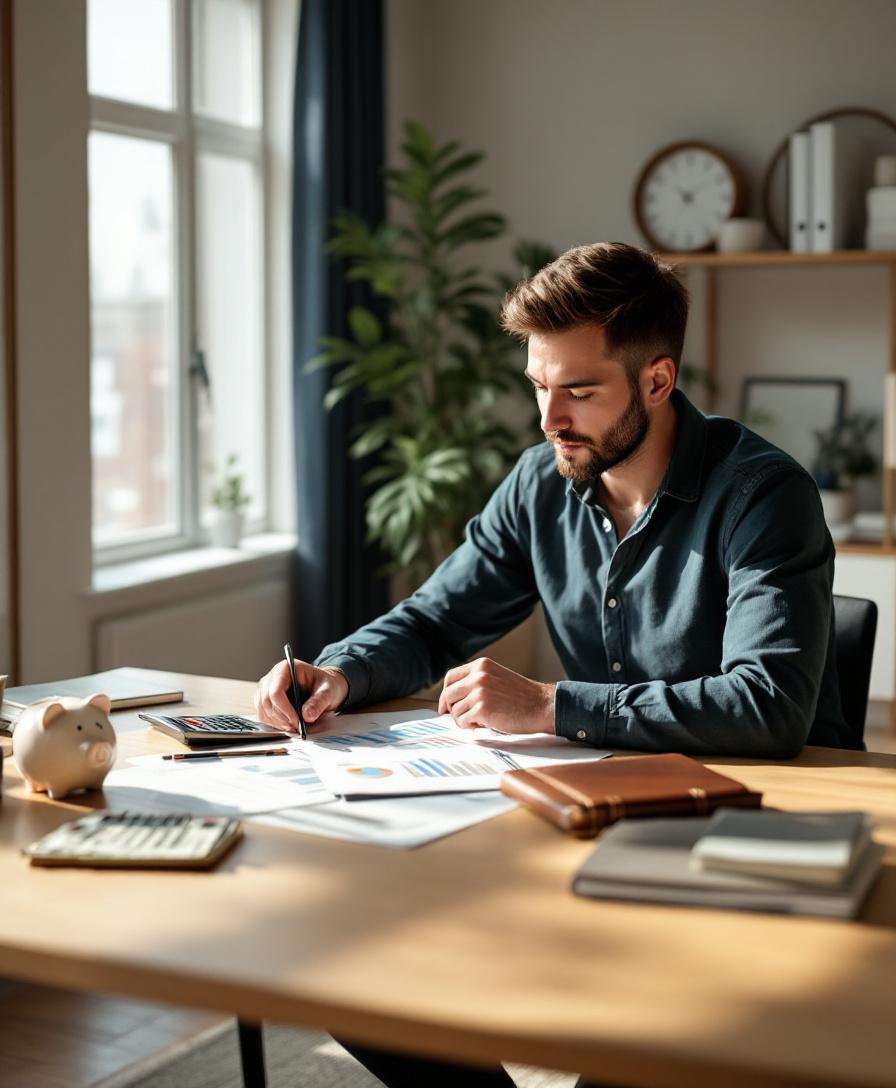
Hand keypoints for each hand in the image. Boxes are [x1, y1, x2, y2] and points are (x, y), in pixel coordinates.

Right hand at [254, 658, 347, 733]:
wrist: (323, 689)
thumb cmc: (325, 685)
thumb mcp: (329, 691)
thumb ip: (319, 702)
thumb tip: (307, 716)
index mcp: (286, 669)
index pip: (275, 691)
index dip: (284, 709)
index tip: (297, 721)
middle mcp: (272, 677)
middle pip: (267, 702)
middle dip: (282, 718)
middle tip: (297, 728)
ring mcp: (265, 689)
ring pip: (263, 710)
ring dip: (278, 723)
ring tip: (295, 727)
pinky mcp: (265, 701)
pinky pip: (263, 716)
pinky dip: (275, 724)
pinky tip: (288, 725)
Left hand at [437, 657, 555, 733]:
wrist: (542, 706)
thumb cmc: (522, 697)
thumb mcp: (497, 678)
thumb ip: (477, 682)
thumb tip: (452, 699)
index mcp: (481, 665)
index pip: (450, 677)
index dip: (445, 694)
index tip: (446, 706)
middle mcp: (478, 675)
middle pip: (448, 694)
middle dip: (453, 709)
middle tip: (464, 718)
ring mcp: (480, 691)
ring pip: (455, 710)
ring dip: (464, 720)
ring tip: (481, 720)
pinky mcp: (482, 708)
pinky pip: (463, 722)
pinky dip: (470, 727)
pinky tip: (485, 724)